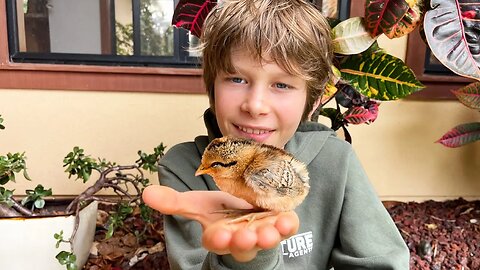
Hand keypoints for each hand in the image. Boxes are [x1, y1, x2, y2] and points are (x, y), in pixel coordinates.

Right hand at [142, 185, 298, 261]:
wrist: (247, 208)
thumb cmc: (220, 211)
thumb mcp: (196, 205)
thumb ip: (174, 202)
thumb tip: (146, 193)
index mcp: (219, 235)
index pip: (216, 241)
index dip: (217, 239)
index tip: (216, 234)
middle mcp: (241, 237)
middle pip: (242, 245)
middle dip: (243, 242)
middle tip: (245, 237)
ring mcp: (262, 232)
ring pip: (266, 239)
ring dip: (268, 236)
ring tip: (269, 231)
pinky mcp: (279, 223)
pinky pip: (286, 227)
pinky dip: (287, 224)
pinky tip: (287, 219)